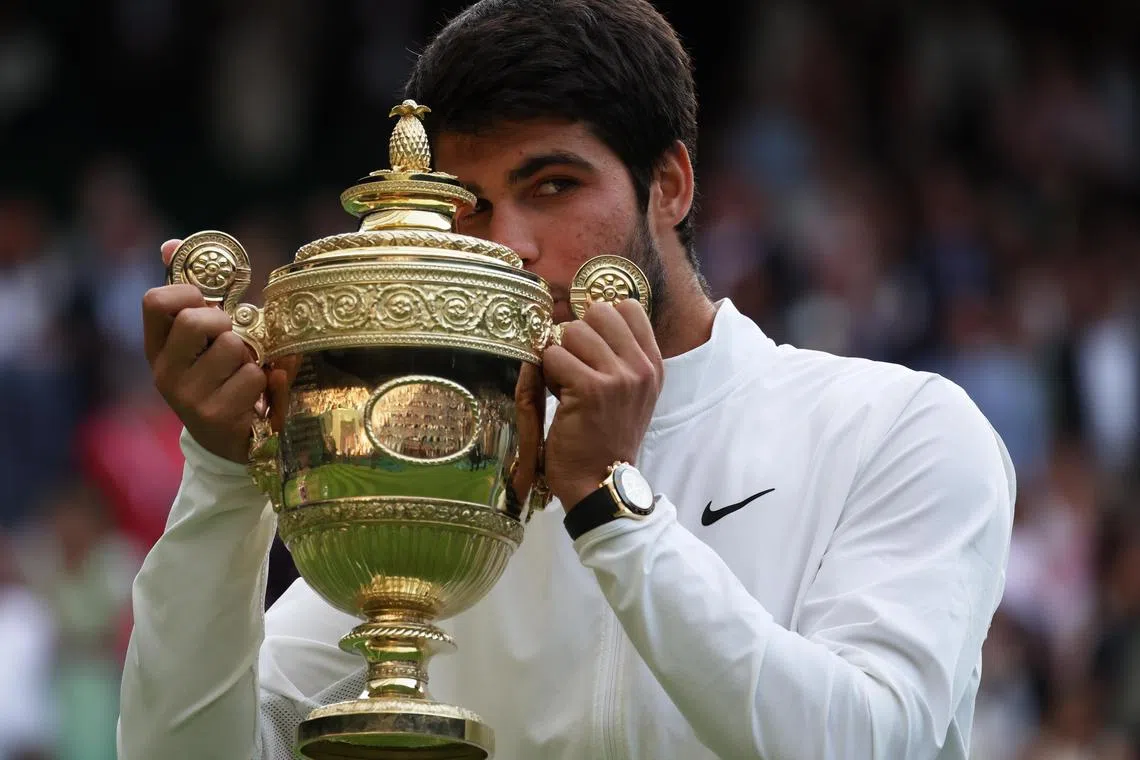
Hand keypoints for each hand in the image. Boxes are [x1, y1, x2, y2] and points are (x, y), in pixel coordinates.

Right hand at [142, 238, 266, 462]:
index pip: (155, 301)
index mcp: (157, 349)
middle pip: (198, 320)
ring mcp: (188, 398)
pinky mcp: (217, 417)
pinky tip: (258, 395)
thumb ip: (192, 295)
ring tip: (246, 373)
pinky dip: (267, 381)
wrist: (229, 444)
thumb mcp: (202, 341)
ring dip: (252, 357)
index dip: (187, 291)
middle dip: (227, 323)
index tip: (207, 301)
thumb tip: (170, 244)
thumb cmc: (220, 379)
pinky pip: (255, 377)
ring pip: (234, 348)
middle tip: (233, 340)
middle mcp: (164, 373)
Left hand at [541, 299, 662, 509]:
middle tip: (575, 368)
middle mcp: (641, 367)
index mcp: (652, 364)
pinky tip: (557, 397)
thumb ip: (620, 356)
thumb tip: (590, 316)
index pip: (627, 307)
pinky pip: (553, 356)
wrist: (601, 482)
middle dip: (576, 336)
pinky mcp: (589, 389)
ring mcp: (618, 377)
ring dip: (560, 357)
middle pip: (598, 312)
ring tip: (566, 385)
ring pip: (572, 332)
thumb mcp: (631, 394)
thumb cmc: (607, 438)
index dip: (599, 321)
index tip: (591, 348)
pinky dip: (546, 375)